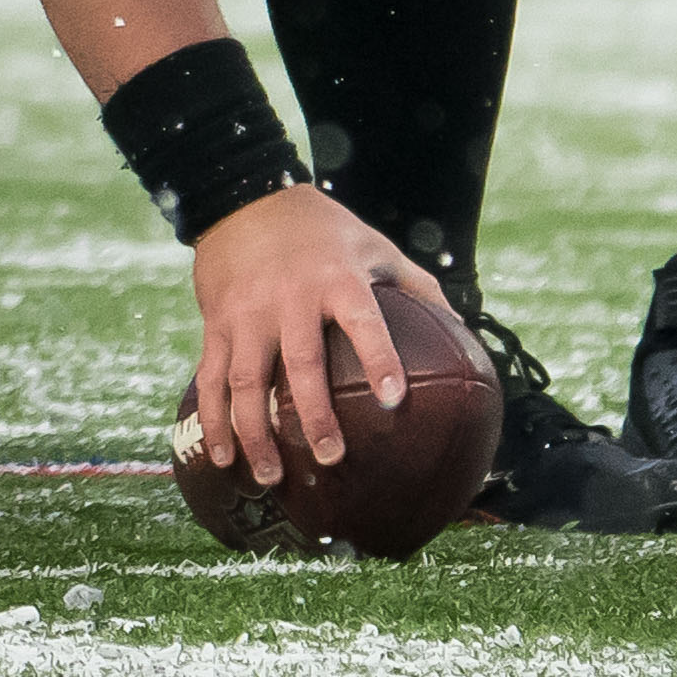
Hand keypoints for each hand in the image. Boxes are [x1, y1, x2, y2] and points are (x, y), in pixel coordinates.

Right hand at [183, 183, 449, 485]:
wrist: (243, 199)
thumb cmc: (321, 229)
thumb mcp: (372, 245)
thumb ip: (416, 285)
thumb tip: (463, 332)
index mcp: (336, 278)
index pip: (362, 320)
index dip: (379, 358)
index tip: (394, 400)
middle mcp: (290, 298)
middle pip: (301, 363)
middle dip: (314, 414)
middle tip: (331, 458)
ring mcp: (248, 314)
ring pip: (248, 381)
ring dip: (257, 433)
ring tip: (271, 478)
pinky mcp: (218, 325)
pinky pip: (212, 379)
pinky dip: (215, 421)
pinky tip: (223, 459)